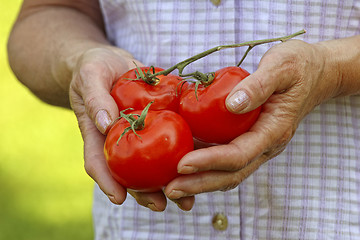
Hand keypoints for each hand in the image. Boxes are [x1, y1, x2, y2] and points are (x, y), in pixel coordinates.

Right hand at [69, 47, 194, 210]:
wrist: (114, 63)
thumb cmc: (95, 68)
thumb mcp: (90, 76)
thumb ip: (95, 97)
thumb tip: (105, 123)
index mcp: (98, 134)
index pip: (98, 162)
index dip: (107, 182)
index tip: (119, 198)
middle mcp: (120, 141)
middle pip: (129, 173)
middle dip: (144, 192)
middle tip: (161, 205)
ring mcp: (140, 136)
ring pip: (152, 165)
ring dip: (168, 183)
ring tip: (187, 201)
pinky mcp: (158, 125)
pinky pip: (170, 143)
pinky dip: (184, 157)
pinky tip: (201, 166)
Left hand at [164, 39, 339, 203]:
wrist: (316, 74)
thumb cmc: (299, 66)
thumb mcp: (282, 66)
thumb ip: (259, 85)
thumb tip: (233, 104)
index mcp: (274, 130)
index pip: (239, 154)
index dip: (210, 162)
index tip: (182, 165)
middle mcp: (266, 145)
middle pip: (231, 173)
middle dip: (200, 183)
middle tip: (170, 189)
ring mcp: (259, 145)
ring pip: (229, 172)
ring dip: (200, 182)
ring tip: (171, 186)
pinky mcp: (250, 140)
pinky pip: (227, 160)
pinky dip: (206, 168)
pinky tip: (185, 166)